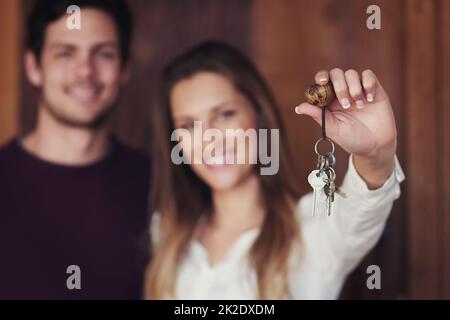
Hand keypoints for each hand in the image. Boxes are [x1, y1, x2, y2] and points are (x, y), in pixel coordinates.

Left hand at [295, 68, 396, 188]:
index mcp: (330, 100)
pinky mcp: (374, 89)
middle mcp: (343, 92)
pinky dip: (368, 84)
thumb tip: (298, 108)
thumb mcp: (332, 129)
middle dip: (340, 86)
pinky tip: (369, 99)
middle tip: (346, 105)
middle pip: (336, 73)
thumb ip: (317, 115)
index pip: (323, 81)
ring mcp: (358, 89)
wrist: (375, 146)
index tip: (322, 82)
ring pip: (351, 73)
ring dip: (354, 88)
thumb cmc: (351, 139)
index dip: (321, 77)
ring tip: (359, 106)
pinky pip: (369, 75)